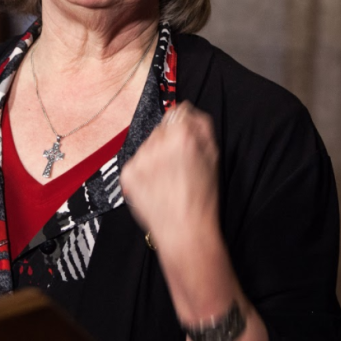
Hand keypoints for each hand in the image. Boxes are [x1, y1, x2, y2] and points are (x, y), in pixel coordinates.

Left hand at [120, 102, 219, 252]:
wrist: (184, 231)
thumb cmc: (202, 198)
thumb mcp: (213, 156)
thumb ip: (202, 126)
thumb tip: (188, 110)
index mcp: (182, 135)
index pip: (178, 113)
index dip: (184, 127)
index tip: (185, 139)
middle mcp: (158, 143)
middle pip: (162, 128)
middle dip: (169, 141)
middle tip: (179, 165)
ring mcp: (140, 158)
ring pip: (148, 145)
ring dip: (156, 155)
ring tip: (168, 178)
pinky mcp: (127, 173)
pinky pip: (136, 161)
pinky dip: (144, 170)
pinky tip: (156, 185)